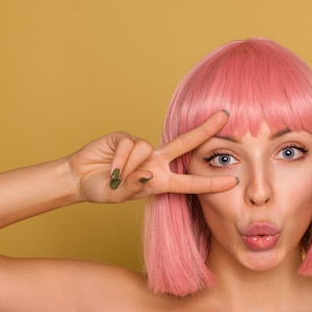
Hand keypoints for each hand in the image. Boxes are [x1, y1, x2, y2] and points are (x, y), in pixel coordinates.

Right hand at [67, 110, 237, 202]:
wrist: (79, 178)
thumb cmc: (103, 190)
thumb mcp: (120, 196)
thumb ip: (133, 188)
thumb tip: (147, 173)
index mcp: (161, 180)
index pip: (190, 181)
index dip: (210, 182)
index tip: (232, 181)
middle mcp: (155, 161)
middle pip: (185, 143)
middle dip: (205, 129)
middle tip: (225, 115)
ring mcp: (141, 148)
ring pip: (145, 150)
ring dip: (128, 167)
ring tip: (115, 177)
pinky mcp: (125, 137)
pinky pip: (129, 145)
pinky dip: (118, 160)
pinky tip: (109, 167)